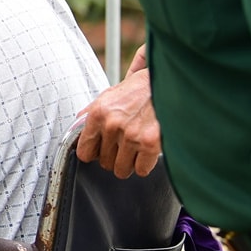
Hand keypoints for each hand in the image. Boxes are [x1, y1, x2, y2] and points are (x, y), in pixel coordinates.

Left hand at [77, 44, 160, 176]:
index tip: (100, 152)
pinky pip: (141, 170)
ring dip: (130, 163)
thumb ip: (94, 109)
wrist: (171, 81)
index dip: (94, 154)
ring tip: (137, 149)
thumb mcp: (113, 93)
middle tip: (125, 146)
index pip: (84, 151)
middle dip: (115, 157)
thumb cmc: (143, 87)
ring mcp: (131, 135)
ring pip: (122, 169)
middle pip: (104, 162)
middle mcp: (112, 125)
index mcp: (99, 112)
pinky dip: (145, 164)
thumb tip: (79, 122)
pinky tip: (148, 151)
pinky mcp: (150, 143)